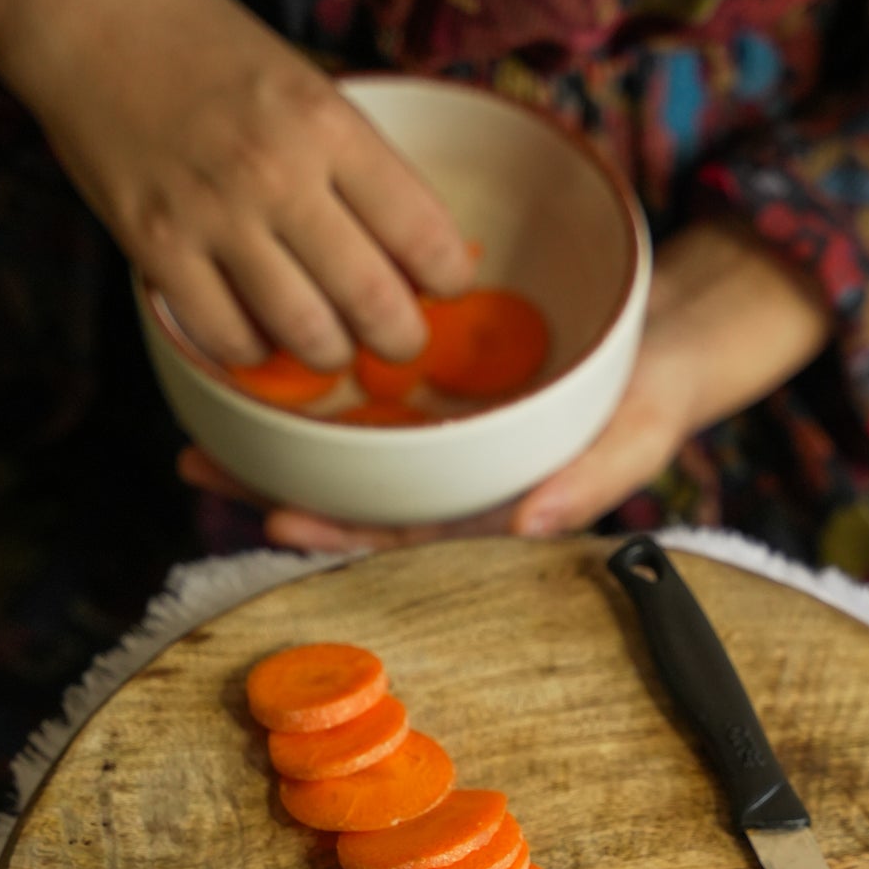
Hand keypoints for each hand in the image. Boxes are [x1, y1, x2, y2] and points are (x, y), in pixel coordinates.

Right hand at [0, 0, 472, 368]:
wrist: (86, 11)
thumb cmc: (205, 45)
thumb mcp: (302, 80)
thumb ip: (353, 158)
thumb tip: (414, 248)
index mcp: (327, 122)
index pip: (424, 233)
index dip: (448, 280)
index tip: (442, 288)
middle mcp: (276, 172)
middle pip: (373, 301)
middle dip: (400, 340)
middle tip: (397, 341)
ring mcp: (212, 214)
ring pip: (305, 334)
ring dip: (331, 354)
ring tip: (332, 345)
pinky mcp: (154, 247)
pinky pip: (227, 337)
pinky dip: (255, 352)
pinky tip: (260, 334)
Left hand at [178, 219, 831, 548]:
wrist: (671, 335)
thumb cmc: (657, 394)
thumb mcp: (639, 435)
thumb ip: (590, 480)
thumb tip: (527, 523)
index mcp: (489, 507)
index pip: (402, 533)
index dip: (336, 530)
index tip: (275, 512)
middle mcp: (451, 479)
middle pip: (351, 495)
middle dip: (274, 484)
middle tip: (197, 461)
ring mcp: (439, 437)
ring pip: (346, 449)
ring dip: (274, 441)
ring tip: (198, 422)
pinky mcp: (433, 386)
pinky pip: (364, 394)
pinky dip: (313, 388)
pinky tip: (257, 359)